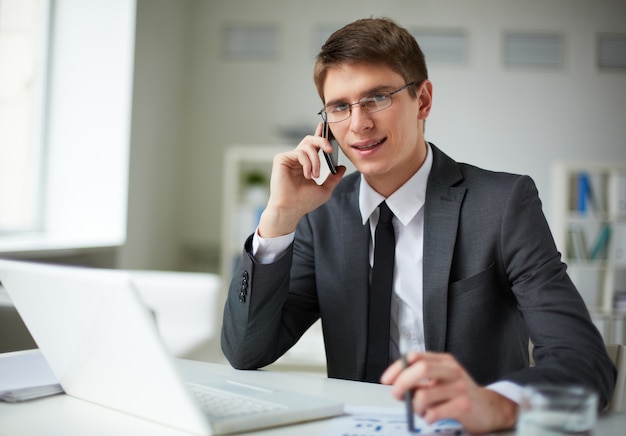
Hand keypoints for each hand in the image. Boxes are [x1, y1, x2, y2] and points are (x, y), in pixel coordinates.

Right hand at [258, 122, 345, 237]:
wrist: (291, 210)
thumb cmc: (304, 202)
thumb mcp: (324, 189)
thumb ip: (333, 178)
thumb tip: (342, 167)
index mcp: (305, 164)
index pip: (313, 146)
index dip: (319, 135)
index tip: (325, 127)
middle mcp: (296, 159)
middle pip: (310, 140)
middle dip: (322, 141)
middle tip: (329, 150)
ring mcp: (288, 158)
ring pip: (307, 146)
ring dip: (316, 160)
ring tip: (315, 175)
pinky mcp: (281, 158)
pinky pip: (300, 152)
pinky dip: (307, 163)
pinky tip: (307, 175)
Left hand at [380, 352, 517, 433]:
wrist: (489, 408)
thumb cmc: (459, 394)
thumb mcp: (441, 380)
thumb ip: (420, 380)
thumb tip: (396, 386)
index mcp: (444, 361)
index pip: (415, 357)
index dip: (397, 367)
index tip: (387, 380)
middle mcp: (452, 370)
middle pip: (420, 369)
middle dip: (402, 383)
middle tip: (397, 395)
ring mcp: (460, 387)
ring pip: (424, 394)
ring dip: (415, 407)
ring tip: (421, 410)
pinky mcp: (464, 405)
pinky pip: (434, 412)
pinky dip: (427, 418)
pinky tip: (432, 417)